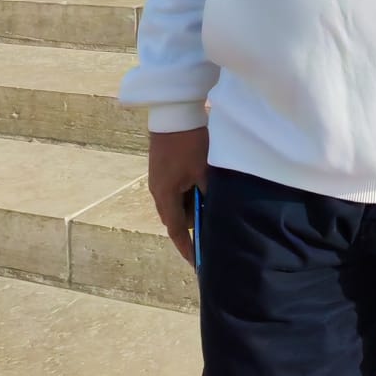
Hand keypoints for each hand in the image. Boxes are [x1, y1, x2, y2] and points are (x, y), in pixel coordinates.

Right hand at [148, 127, 208, 264]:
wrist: (174, 111)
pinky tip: (206, 186)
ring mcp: (159, 178)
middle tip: (216, 227)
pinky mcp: (164, 167)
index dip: (188, 248)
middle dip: (195, 223)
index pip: (176, 231)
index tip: (198, 264)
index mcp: (164, 195)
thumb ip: (209, 195)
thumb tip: (217, 214)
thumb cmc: (189, 142)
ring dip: (193, 205)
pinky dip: (191, 192)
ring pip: (178, 202)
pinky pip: (178, 188)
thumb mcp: (203, 170)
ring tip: (213, 203)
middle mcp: (158, 190)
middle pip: (177, 217)